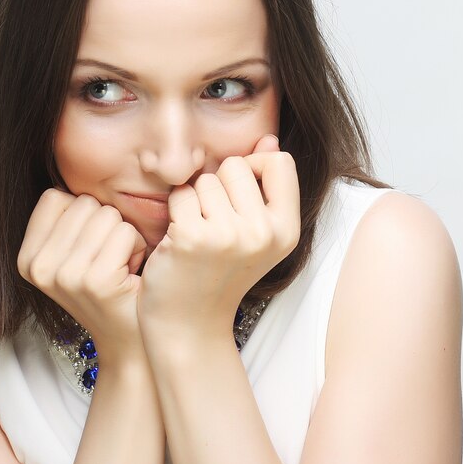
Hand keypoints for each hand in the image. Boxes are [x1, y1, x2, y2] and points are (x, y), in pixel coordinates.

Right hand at [17, 189, 146, 363]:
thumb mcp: (72, 254)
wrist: (129, 340)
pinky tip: (131, 274)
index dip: (83, 214)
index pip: (56, 196)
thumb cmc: (108, 287)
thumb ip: (64, 219)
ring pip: (108, 214)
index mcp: (26, 257)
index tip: (88, 247)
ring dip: (125, 237)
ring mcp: (64, 274)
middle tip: (108, 261)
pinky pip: (126, 231)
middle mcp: (38, 266)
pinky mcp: (96, 280)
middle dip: (107, 225)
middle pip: (84, 203)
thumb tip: (62, 157)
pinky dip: (138, 248)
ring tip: (120, 267)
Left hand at [138, 135, 299, 348]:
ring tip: (198, 235)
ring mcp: (228, 236)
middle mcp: (264, 233)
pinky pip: (180, 194)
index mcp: (287, 230)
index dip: (255, 167)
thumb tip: (268, 139)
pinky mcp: (192, 237)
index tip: (239, 195)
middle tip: (214, 225)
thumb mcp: (256, 234)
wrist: (189, 324)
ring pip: (205, 178)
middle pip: (236, 165)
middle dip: (218, 186)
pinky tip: (179, 240)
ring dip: (194, 200)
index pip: (279, 161)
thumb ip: (266, 186)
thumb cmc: (219, 275)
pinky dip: (175, 211)